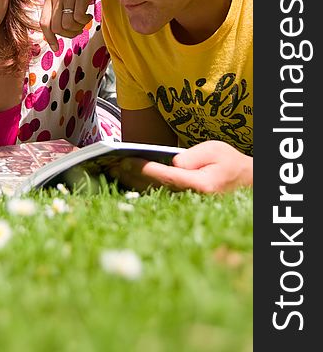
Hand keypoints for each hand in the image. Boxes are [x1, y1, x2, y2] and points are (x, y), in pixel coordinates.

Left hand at [40, 0, 97, 50]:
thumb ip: (58, 10)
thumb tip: (58, 32)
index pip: (44, 23)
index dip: (49, 38)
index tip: (56, 48)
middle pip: (57, 27)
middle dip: (68, 34)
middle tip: (78, 30)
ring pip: (68, 24)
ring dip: (78, 28)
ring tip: (85, 21)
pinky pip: (79, 17)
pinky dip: (85, 20)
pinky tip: (89, 15)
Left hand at [110, 140, 252, 193]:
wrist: (245, 183)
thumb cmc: (230, 164)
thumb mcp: (215, 150)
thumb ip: (192, 156)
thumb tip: (172, 163)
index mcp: (200, 185)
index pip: (165, 176)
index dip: (143, 169)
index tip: (125, 161)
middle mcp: (191, 199)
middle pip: (154, 187)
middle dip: (131, 176)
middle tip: (110, 165)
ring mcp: (186, 205)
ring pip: (153, 194)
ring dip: (132, 183)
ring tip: (113, 171)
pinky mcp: (182, 205)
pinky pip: (158, 196)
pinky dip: (140, 188)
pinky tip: (126, 180)